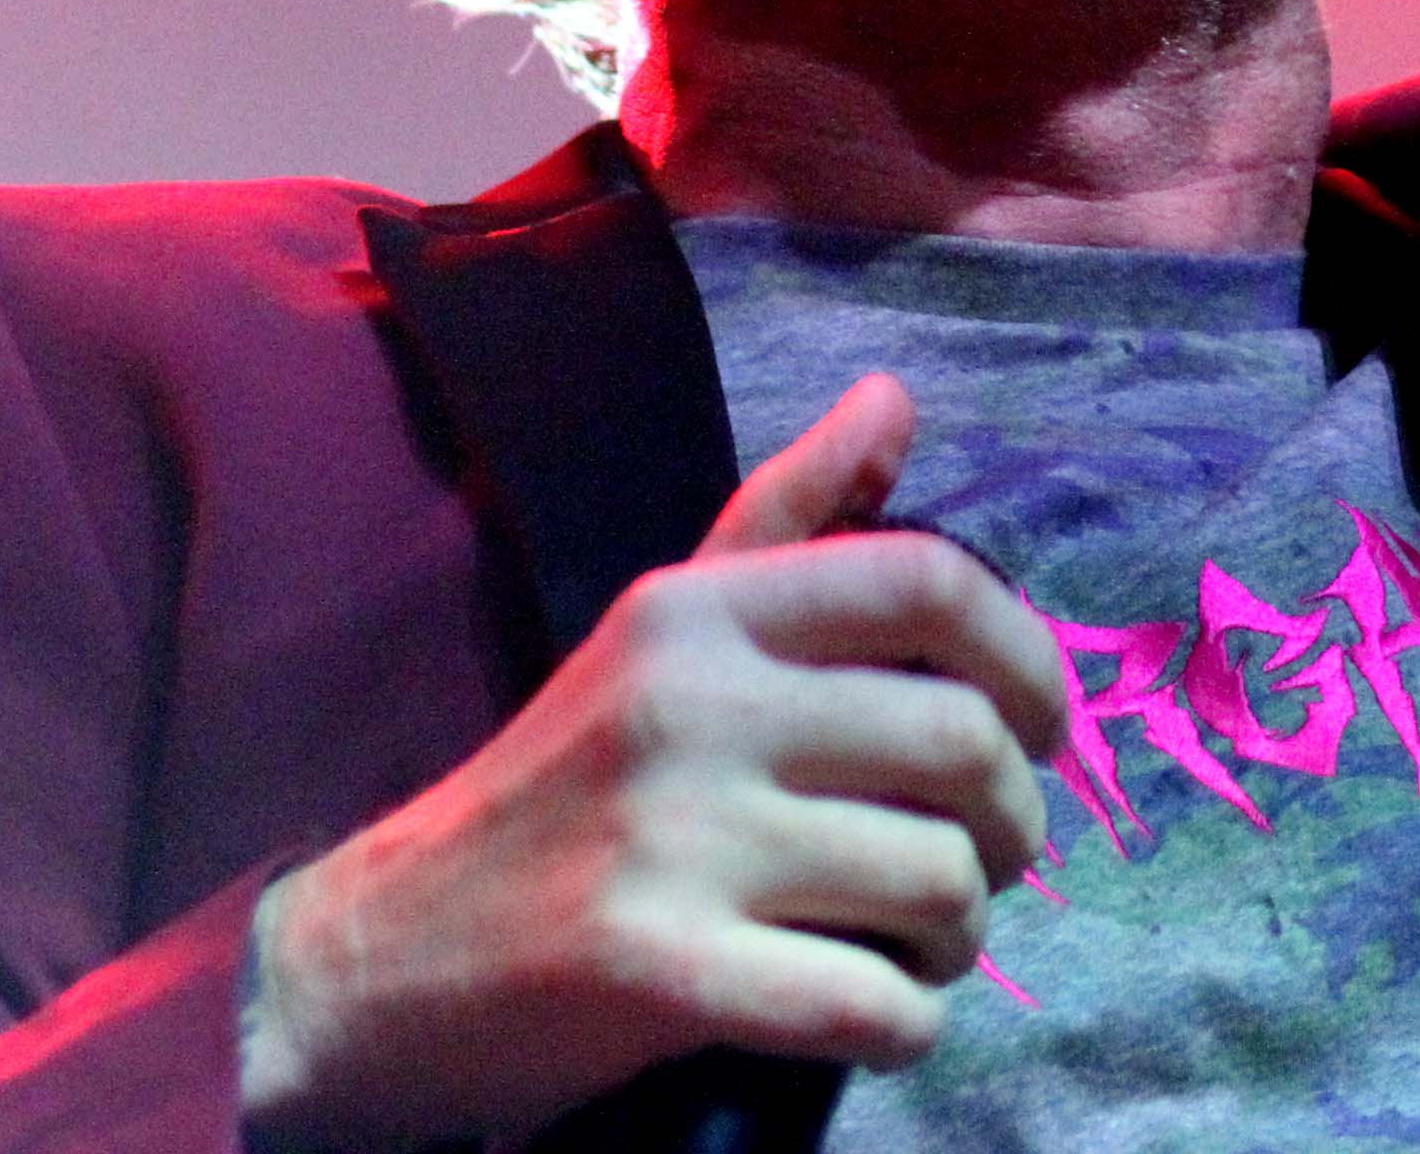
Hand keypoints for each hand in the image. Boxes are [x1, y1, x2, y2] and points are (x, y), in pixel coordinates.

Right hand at [235, 375, 1068, 1147]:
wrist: (377, 961)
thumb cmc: (556, 790)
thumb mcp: (660, 629)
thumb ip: (787, 517)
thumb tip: (897, 394)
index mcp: (695, 609)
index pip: (926, 582)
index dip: (1029, 656)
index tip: (1042, 726)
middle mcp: (689, 705)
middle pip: (961, 742)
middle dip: (1014, 821)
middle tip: (988, 859)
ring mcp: (673, 840)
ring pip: (937, 880)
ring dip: (965, 933)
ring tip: (924, 942)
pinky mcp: (659, 974)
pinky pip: (869, 1005)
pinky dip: (905, 1025)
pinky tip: (874, 1013)